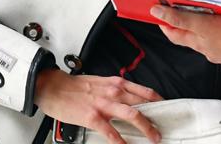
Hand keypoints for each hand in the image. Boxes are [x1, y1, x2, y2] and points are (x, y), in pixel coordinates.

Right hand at [33, 68, 162, 143]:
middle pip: (143, 104)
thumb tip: (129, 99)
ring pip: (132, 115)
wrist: (54, 87)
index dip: (159, 101)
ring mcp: (104, 105)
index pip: (144, 91)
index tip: (166, 108)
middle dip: (155, 117)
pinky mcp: (93, 117)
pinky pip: (111, 131)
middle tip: (162, 129)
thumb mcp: (101, 82)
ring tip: (153, 137)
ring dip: (145, 128)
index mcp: (117, 83)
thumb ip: (116, 90)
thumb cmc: (75, 86)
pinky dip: (120, 141)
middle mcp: (114, 92)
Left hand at [150, 6, 220, 66]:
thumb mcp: (201, 24)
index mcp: (195, 41)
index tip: (159, 11)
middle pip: (188, 33)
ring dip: (202, 24)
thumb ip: (180, 18)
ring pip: (205, 34)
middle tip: (179, 7)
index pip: (172, 33)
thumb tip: (157, 12)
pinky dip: (219, 27)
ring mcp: (218, 47)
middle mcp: (204, 46)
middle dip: (182, 22)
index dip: (164, 22)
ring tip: (203, 10)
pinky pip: (220, 34)